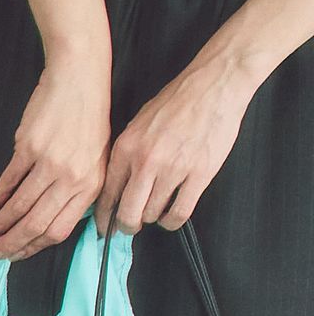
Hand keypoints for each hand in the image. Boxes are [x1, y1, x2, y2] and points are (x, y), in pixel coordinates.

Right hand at [0, 49, 111, 258]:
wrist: (79, 83)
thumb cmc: (90, 121)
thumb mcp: (97, 161)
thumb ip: (80, 193)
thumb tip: (55, 221)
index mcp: (90, 186)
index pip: (59, 230)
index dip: (34, 247)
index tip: (18, 255)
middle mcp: (71, 179)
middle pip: (36, 223)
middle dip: (12, 243)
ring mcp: (48, 163)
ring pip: (19, 206)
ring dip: (0, 223)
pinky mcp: (28, 148)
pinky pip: (9, 181)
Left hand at [98, 53, 251, 234]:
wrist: (212, 87)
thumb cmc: (175, 102)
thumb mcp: (137, 124)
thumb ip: (125, 154)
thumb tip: (115, 184)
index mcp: (125, 149)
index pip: (106, 194)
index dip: (103, 217)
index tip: (103, 228)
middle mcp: (145, 162)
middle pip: (127, 212)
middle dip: (125, 226)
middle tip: (129, 228)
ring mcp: (173, 169)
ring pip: (152, 214)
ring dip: (151, 219)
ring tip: (154, 214)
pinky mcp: (200, 174)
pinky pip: (180, 212)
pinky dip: (173, 220)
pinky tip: (171, 216)